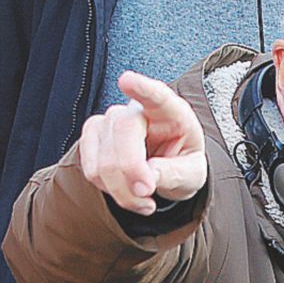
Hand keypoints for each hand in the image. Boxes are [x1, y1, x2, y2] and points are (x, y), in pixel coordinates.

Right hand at [78, 71, 206, 215]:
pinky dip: (109, 190)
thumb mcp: (192, 173)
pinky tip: (129, 195)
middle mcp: (138, 111)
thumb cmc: (182, 164)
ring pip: (103, 157)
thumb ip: (174, 173)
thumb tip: (146, 179)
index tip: (127, 80)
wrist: (168, 170)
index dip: (142, 88)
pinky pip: (91, 169)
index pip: (156, 95)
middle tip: (148, 197)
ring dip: (122, 190)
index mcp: (172, 112)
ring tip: (146, 202)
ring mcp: (111, 121)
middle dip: (131, 169)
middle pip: (123, 130)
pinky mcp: (93, 137)